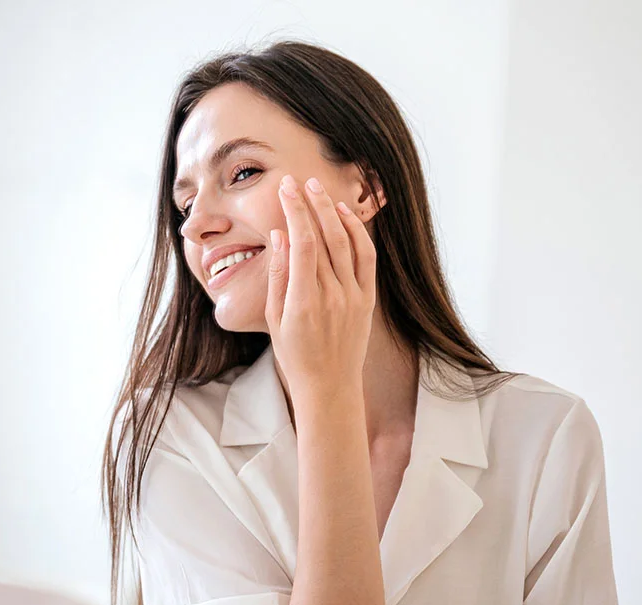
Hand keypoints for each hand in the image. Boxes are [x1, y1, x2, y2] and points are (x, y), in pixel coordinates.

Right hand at [265, 175, 376, 400]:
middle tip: (299, 181)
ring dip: (332, 211)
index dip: (294, 211)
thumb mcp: (274, 319)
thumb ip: (278, 276)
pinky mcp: (367, 299)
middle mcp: (333, 295)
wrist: (330, 385)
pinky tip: (343, 216)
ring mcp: (353, 296)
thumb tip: (279, 236)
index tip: (285, 190)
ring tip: (319, 190)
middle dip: (310, 204)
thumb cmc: (295, 355)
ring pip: (346, 242)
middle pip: (324, 236)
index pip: (302, 243)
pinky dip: (356, 232)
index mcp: (304, 301)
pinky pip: (365, 257)